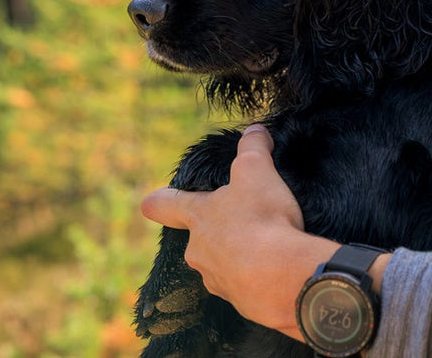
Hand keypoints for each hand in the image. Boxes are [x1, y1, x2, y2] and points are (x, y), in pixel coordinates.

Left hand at [140, 124, 338, 337]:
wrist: (282, 276)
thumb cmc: (262, 219)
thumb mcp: (257, 171)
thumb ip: (253, 147)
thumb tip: (255, 130)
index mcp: (199, 218)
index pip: (168, 206)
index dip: (160, 201)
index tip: (150, 202)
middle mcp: (200, 252)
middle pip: (199, 239)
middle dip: (218, 231)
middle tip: (246, 221)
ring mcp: (218, 280)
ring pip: (223, 264)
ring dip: (240, 256)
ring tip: (268, 247)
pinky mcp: (241, 302)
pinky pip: (246, 285)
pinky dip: (258, 277)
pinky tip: (277, 270)